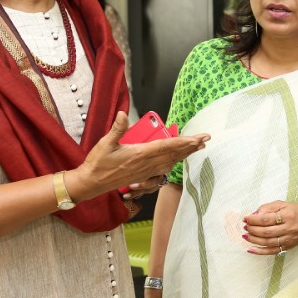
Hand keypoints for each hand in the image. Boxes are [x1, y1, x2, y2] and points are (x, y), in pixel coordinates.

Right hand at [68, 112, 208, 200]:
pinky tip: (178, 159)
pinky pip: (163, 168)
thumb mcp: (105, 144)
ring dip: (185, 154)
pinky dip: (173, 162)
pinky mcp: (143, 176)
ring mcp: (146, 171)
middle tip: (205, 139)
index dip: (184, 141)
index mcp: (140, 154)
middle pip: (174, 154)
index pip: (168, 146)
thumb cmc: (98, 164)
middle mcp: (146, 164)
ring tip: (197, 147)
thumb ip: (117, 129)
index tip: (198, 138)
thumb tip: (123, 114)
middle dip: (191, 146)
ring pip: (171, 161)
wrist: (92, 183)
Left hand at [243, 201, 297, 256]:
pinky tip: (251, 249)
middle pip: (266, 231)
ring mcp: (288, 239)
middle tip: (245, 227)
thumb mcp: (283, 204)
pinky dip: (260, 251)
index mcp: (287, 216)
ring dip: (254, 240)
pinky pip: (272, 251)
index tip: (246, 218)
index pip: (266, 219)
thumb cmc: (296, 212)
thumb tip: (254, 214)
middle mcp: (288, 228)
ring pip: (267, 242)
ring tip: (245, 236)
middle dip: (252, 230)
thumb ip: (268, 208)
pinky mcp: (287, 247)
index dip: (253, 219)